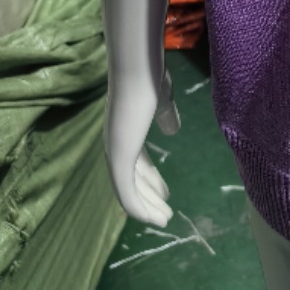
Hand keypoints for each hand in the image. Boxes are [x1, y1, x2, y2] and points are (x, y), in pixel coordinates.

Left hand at [103, 63, 180, 226]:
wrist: (138, 69)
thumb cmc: (150, 77)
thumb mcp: (163, 99)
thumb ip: (166, 115)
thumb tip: (173, 131)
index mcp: (125, 129)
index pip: (137, 161)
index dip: (151, 178)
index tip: (165, 192)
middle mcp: (116, 142)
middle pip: (132, 179)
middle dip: (149, 196)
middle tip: (165, 213)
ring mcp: (116, 151)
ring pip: (129, 190)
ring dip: (147, 207)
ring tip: (164, 221)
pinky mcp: (119, 159)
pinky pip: (127, 192)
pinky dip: (139, 209)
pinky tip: (154, 219)